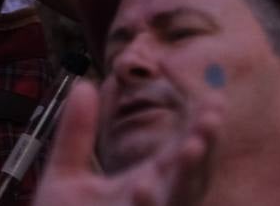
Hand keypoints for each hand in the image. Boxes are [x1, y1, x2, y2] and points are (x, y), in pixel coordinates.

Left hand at [34, 80, 219, 205]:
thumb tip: (85, 85)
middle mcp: (153, 205)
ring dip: (186, 176)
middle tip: (211, 117)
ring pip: (176, 202)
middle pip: (187, 176)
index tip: (214, 98)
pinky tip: (142, 187)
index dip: (196, 126)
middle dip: (201, 147)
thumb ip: (76, 132)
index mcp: (145, 186)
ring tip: (190, 146)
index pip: (178, 153)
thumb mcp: (65, 176)